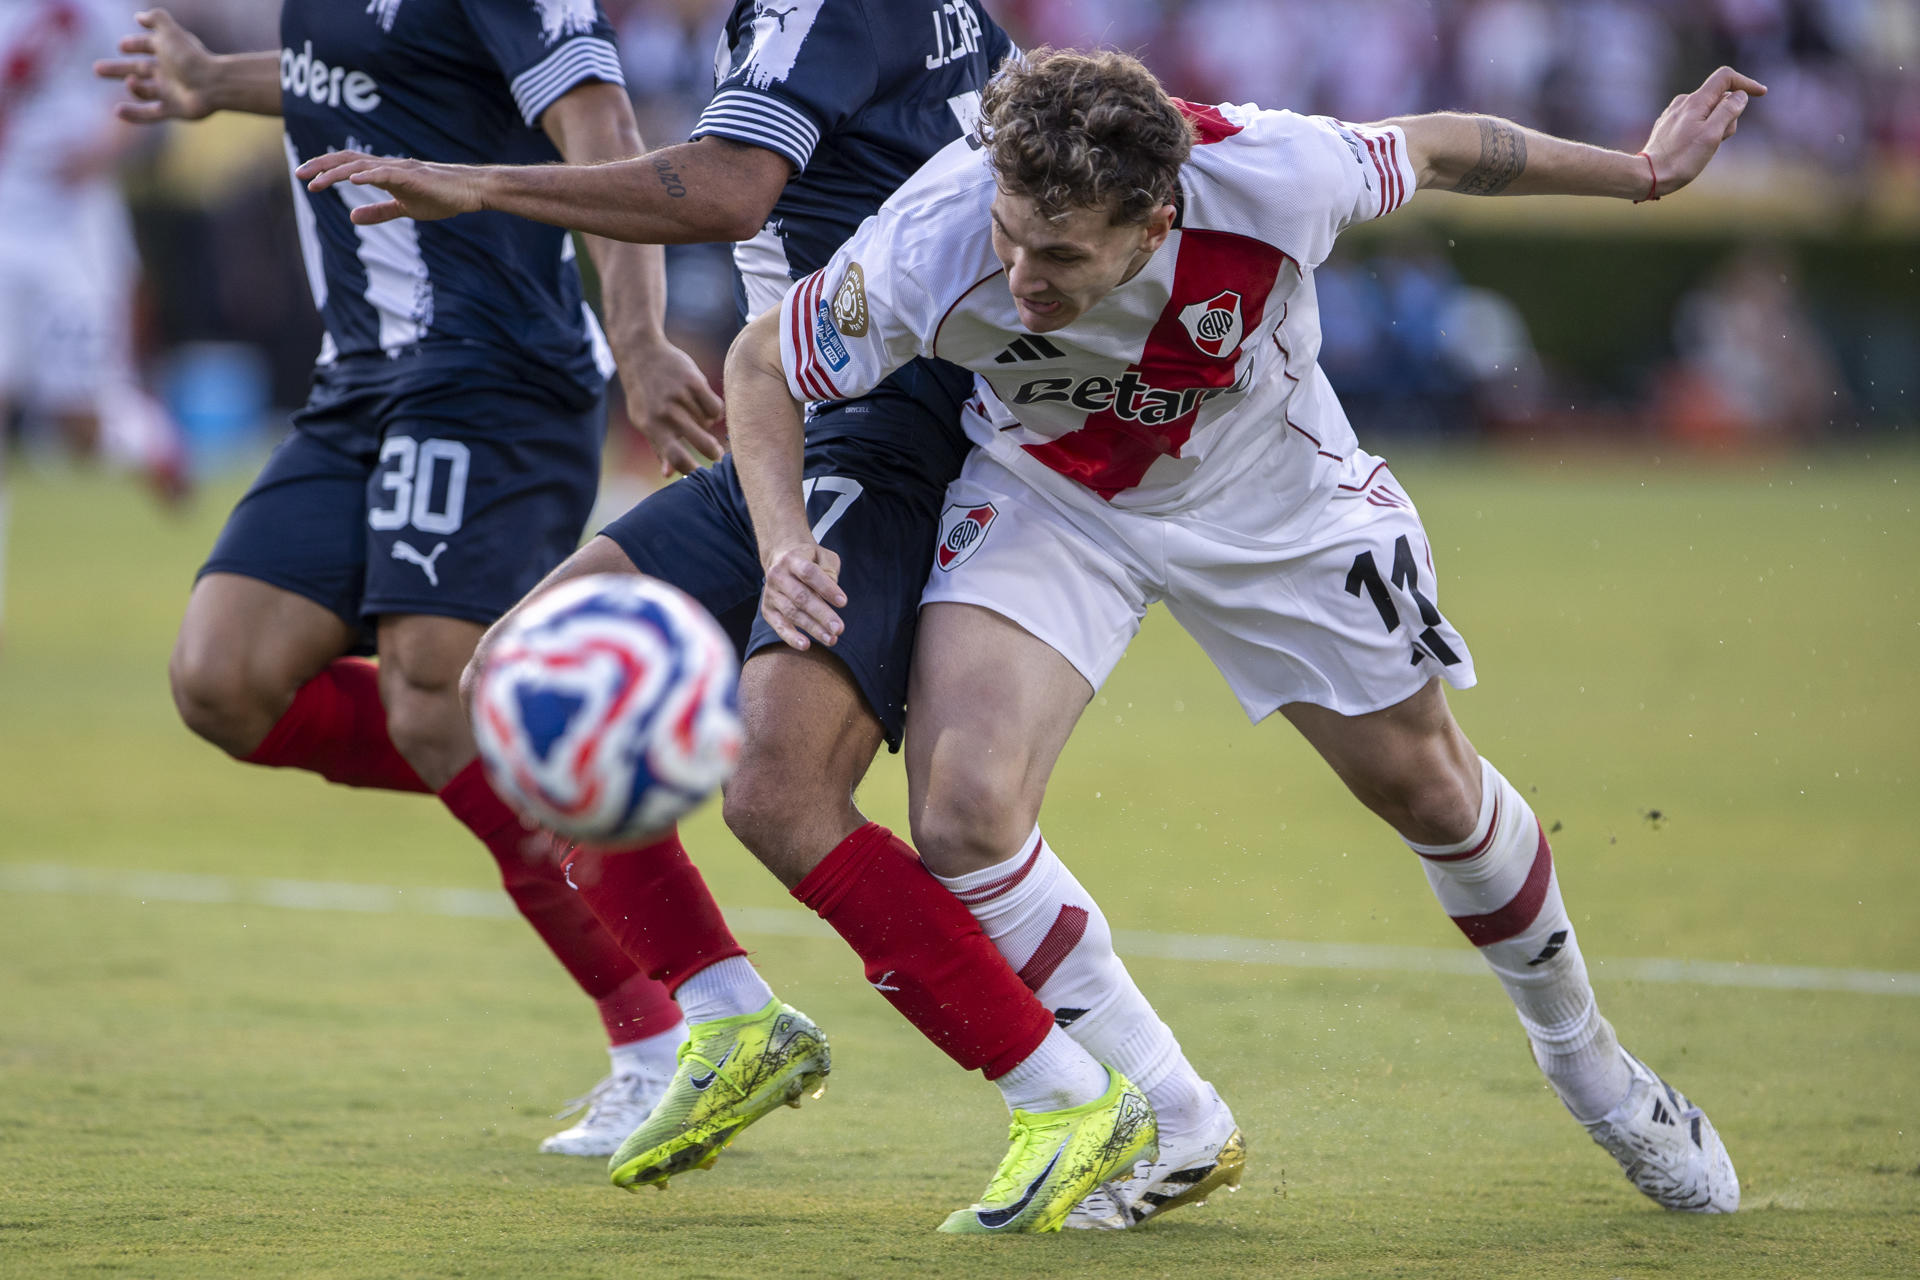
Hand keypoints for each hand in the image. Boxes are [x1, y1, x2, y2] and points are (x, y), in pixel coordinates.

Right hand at [94, 9, 217, 122]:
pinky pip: (150, 114)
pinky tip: (117, 111)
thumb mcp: (169, 32)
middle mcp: (168, 72)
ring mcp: (170, 92)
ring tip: (131, 81)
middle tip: (97, 69)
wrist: (212, 85)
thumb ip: (155, 19)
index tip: (122, 46)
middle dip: (117, 69)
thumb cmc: (189, 57)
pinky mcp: (174, 110)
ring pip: (143, 91)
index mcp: (168, 52)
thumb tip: (138, 17)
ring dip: (133, 87)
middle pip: (137, 69)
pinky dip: (134, 114)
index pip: (146, 46)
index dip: (134, 44)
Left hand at [296, 152, 484, 223]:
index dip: (325, 169)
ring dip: (337, 173)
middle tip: (299, 174)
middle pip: (347, 160)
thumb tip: (351, 217)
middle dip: (321, 166)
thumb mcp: (404, 208)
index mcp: (384, 172)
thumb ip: (378, 212)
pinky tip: (352, 181)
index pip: (348, 165)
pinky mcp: (413, 176)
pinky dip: (368, 176)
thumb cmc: (441, 197)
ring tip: (317, 182)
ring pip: (361, 166)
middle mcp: (388, 165)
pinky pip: (386, 174)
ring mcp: (400, 169)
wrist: (470, 191)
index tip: (304, 177)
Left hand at [613, 337, 726, 476]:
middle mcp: (665, 412)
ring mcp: (680, 396)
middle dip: (713, 452)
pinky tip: (705, 404)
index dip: (692, 470)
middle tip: (716, 454)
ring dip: (706, 423)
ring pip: (708, 422)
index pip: (676, 457)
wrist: (641, 354)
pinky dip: (714, 409)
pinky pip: (714, 406)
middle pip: (701, 442)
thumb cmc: (644, 394)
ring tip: (695, 414)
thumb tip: (669, 474)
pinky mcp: (693, 381)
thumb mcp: (644, 421)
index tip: (701, 474)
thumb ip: (659, 447)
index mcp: (652, 426)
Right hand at [759, 539, 845, 650]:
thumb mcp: (823, 555)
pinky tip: (806, 645)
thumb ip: (830, 569)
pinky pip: (779, 625)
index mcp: (793, 559)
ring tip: (832, 639)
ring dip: (812, 628)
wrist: (780, 558)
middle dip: (821, 614)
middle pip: (800, 597)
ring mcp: (770, 593)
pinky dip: (791, 637)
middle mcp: (778, 575)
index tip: (843, 602)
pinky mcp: (768, 609)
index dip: (826, 588)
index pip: (809, 573)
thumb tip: (832, 590)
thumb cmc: (810, 559)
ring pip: (792, 613)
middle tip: (839, 628)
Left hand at [1641, 66, 1766, 197]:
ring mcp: (1674, 114)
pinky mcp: (1669, 126)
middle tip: (1719, 140)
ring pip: (1708, 112)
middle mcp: (1683, 102)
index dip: (1746, 82)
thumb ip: (1728, 111)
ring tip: (1703, 148)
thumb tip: (1739, 95)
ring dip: (1715, 127)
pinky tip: (1692, 150)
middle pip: (1719, 98)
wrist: (1648, 176)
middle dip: (1729, 116)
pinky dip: (1702, 132)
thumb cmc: (1682, 158)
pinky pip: (1695, 122)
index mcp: (1695, 101)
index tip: (1761, 94)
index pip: (1725, 77)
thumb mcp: (1712, 135)